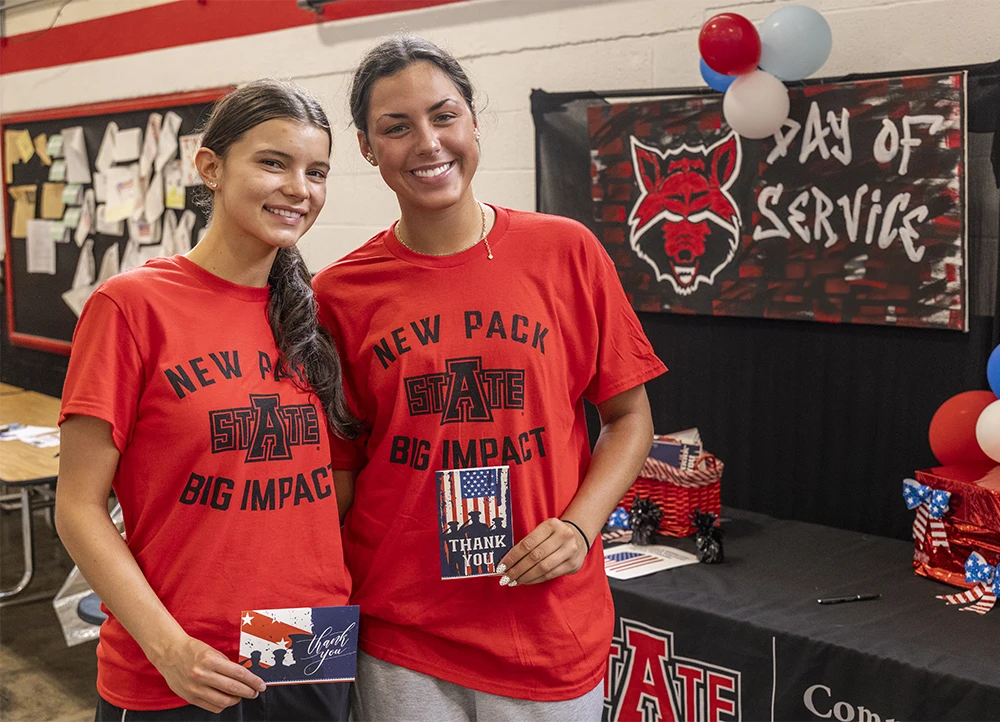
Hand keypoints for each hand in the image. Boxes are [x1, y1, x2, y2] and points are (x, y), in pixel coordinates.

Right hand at [150, 633, 265, 712]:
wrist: (169, 653)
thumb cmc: (192, 650)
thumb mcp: (212, 651)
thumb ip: (226, 665)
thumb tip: (243, 676)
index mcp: (210, 660)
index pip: (239, 673)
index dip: (252, 681)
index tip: (260, 685)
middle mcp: (202, 675)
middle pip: (233, 688)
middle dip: (248, 692)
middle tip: (255, 692)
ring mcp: (195, 688)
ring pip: (223, 701)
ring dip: (236, 700)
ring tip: (240, 696)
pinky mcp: (190, 697)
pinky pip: (211, 706)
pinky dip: (222, 705)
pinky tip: (226, 699)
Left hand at [496, 518, 588, 586]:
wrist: (578, 537)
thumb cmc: (553, 535)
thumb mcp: (543, 531)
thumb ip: (528, 542)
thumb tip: (506, 561)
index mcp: (552, 524)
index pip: (527, 543)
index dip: (512, 556)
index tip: (501, 566)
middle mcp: (563, 536)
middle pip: (534, 557)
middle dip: (517, 569)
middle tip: (505, 578)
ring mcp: (570, 551)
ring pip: (542, 568)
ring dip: (525, 577)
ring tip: (513, 581)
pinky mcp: (572, 564)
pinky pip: (550, 575)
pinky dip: (535, 579)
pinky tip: (526, 581)